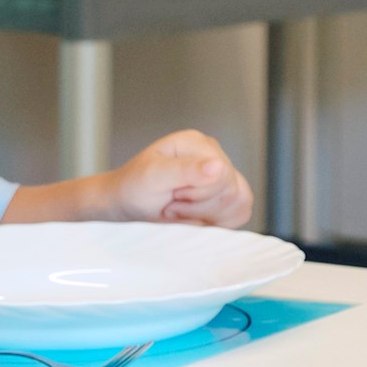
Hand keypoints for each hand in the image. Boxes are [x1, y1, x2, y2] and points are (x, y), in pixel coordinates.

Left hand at [104, 130, 252, 227]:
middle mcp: (213, 155)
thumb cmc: (133, 188)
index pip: (223, 174)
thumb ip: (185, 170)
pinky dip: (218, 222)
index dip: (198, 194)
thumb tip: (218, 166)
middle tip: (172, 203)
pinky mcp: (225, 195)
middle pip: (231, 190)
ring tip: (181, 209)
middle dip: (199, 207)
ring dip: (207, 215)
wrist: (126, 205)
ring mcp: (221, 175)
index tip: (172, 196)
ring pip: (239, 202)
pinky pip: (240, 212)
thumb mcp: (152, 177)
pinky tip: (194, 217)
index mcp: (197, 143)